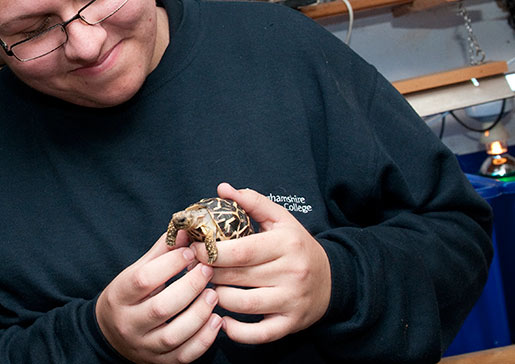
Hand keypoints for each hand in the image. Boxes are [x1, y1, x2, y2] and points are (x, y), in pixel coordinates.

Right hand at [96, 232, 222, 362]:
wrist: (110, 334)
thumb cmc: (128, 296)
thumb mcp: (136, 271)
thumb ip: (161, 253)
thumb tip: (185, 231)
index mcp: (119, 296)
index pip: (143, 280)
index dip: (169, 264)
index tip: (189, 251)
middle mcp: (129, 324)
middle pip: (161, 308)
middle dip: (189, 287)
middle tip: (207, 270)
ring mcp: (144, 346)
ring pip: (174, 335)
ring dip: (199, 314)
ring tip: (213, 294)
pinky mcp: (159, 362)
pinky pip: (184, 355)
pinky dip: (204, 340)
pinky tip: (216, 320)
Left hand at [193, 183, 330, 344]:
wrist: (332, 279)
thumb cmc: (296, 245)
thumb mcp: (280, 219)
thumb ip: (252, 202)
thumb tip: (222, 188)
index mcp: (285, 244)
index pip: (242, 251)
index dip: (212, 252)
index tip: (194, 250)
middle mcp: (291, 272)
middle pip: (238, 277)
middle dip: (209, 273)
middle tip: (192, 269)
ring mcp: (291, 300)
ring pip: (244, 305)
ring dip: (218, 298)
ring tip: (207, 288)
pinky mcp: (290, 323)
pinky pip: (259, 335)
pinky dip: (237, 332)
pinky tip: (221, 320)